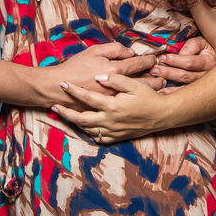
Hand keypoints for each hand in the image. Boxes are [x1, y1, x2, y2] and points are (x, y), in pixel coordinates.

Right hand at [50, 43, 156, 108]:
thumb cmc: (75, 67)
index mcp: (113, 71)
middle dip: (155, 80)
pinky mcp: (104, 112)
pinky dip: (135, 107)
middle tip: (164, 78)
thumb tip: (129, 52)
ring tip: (159, 92)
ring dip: (148, 94)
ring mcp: (110, 102)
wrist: (56, 87)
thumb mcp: (94, 51)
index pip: (137, 65)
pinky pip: (127, 109)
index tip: (156, 60)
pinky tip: (142, 105)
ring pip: (137, 98)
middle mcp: (115, 88)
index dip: (148, 61)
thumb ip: (113, 49)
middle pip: (141, 83)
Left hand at [52, 73, 167, 142]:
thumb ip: (116, 80)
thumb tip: (99, 77)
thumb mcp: (134, 85)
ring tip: (65, 115)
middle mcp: (110, 120)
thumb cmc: (149, 98)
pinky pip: (99, 138)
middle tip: (54, 106)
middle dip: (65, 112)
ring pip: (87, 130)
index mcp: (112, 106)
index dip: (74, 90)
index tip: (63, 84)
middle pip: (81, 118)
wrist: (161, 116)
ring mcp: (113, 131)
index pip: (88, 97)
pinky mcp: (117, 137)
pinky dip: (89, 133)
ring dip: (75, 123)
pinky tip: (85, 128)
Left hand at [150, 36, 215, 93]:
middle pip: (185, 75)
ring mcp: (200, 85)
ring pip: (183, 86)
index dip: (175, 60)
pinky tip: (161, 92)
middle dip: (168, 72)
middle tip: (154, 69)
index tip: (162, 57)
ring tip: (155, 79)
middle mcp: (205, 75)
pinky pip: (182, 93)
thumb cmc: (202, 48)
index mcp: (208, 61)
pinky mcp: (194, 90)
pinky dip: (171, 93)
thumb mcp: (200, 42)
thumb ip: (192, 45)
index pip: (190, 62)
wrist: (209, 58)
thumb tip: (183, 53)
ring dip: (168, 82)